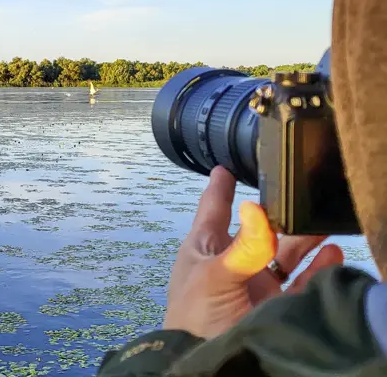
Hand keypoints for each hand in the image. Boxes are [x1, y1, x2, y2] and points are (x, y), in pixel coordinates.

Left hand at [162, 166, 344, 339]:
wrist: (206, 364)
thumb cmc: (194, 316)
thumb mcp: (213, 276)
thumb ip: (240, 247)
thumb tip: (257, 210)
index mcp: (204, 249)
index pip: (213, 210)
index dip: (220, 189)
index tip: (224, 168)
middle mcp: (231, 262)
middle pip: (259, 231)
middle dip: (280, 216)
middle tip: (302, 199)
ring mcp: (254, 285)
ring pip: (284, 255)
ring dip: (304, 241)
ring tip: (324, 227)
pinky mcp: (275, 306)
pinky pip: (301, 283)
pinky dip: (318, 270)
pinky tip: (332, 256)